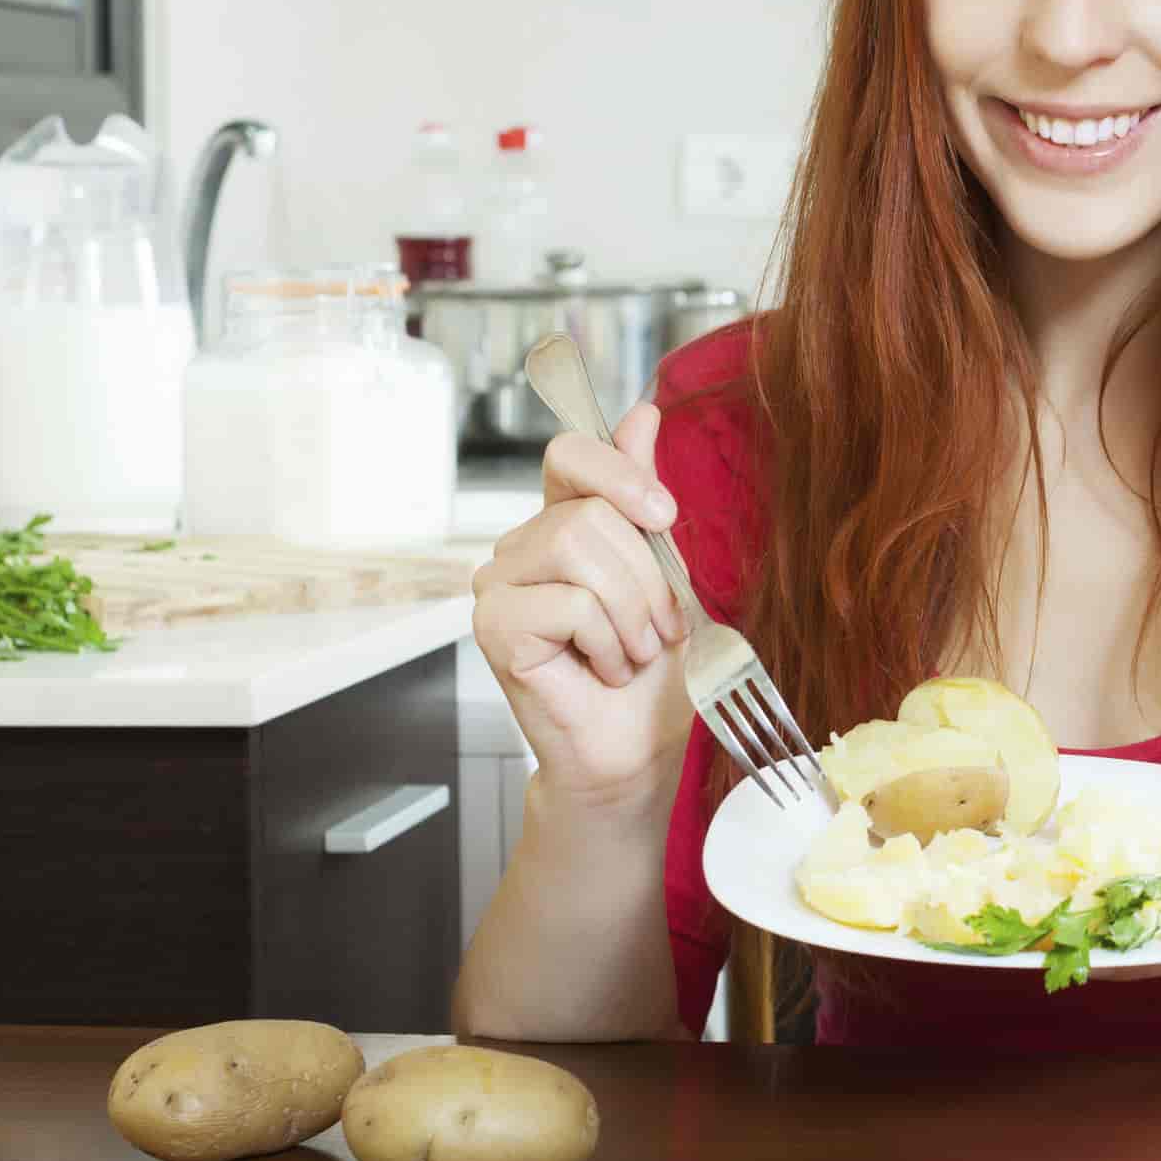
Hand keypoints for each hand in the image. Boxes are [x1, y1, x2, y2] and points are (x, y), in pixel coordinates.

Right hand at [471, 403, 696, 804]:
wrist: (636, 749)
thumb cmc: (653, 668)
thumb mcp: (666, 572)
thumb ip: (643, 496)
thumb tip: (642, 411)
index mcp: (563, 521)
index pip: (570, 454)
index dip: (617, 469)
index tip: (663, 513)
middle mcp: (522, 546)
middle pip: (590, 511)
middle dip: (648, 575)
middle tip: (660, 630)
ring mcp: (498, 585)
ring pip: (577, 548)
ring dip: (631, 610)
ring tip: (633, 651)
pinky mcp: (493, 627)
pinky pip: (567, 603)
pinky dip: (606, 642)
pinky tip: (603, 670)